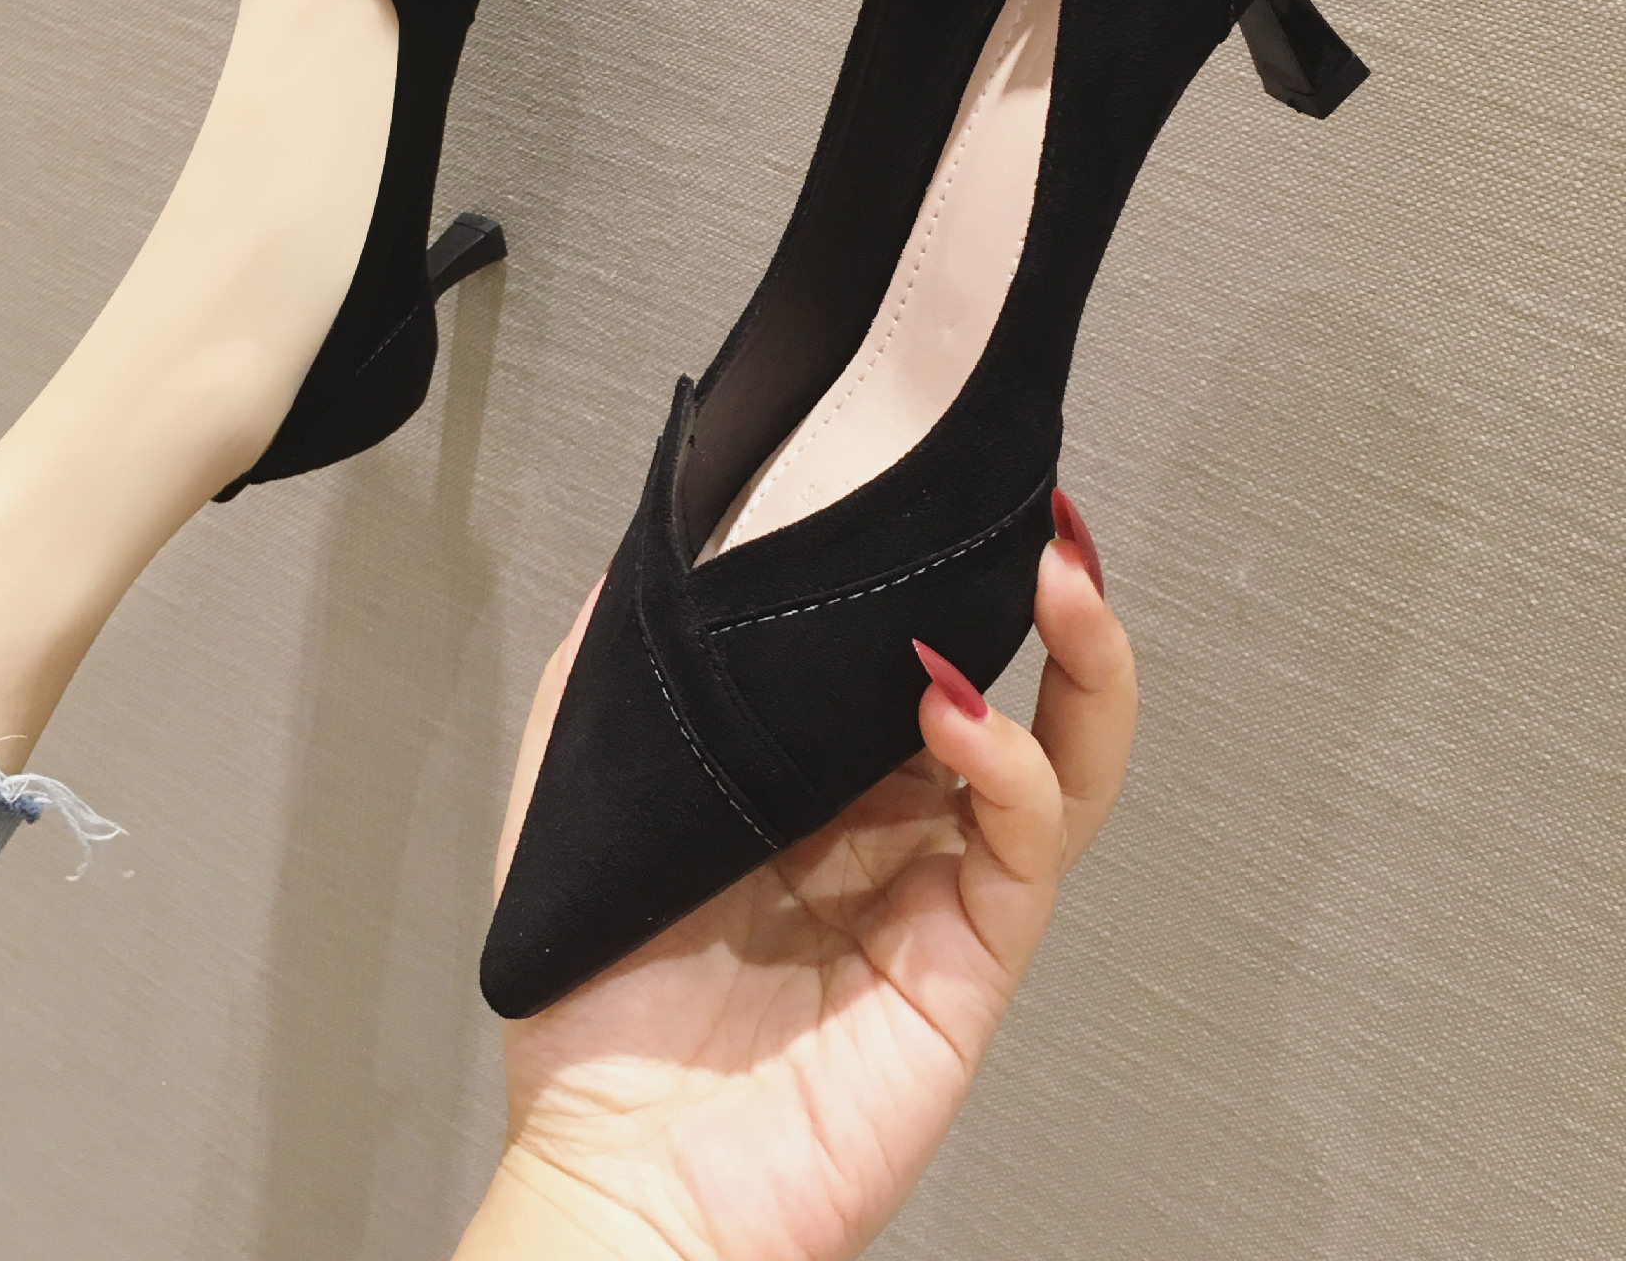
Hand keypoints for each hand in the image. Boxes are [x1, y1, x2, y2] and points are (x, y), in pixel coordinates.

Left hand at [457, 495, 1135, 1260]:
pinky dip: (1010, 761)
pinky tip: (960, 710)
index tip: (946, 496)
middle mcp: (892, 824)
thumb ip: (622, 664)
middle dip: (1051, 603)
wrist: (620, 1166)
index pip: (914, 655)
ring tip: (1061, 582)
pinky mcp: (970, 956)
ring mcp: (941, 887)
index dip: (946, 577)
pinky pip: (1023, 842)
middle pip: (1016, 693)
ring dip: (1080, 665)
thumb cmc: (597, 994)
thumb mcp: (582, 787)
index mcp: (816, 781)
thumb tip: (660, 543)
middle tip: (1045, 527)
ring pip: (1061, 761)